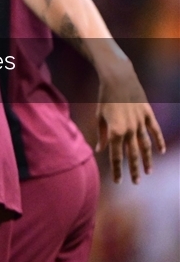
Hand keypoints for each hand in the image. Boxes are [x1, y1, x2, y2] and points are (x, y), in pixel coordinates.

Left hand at [95, 60, 166, 183]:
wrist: (118, 79)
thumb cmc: (104, 98)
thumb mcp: (99, 117)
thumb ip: (102, 135)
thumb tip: (101, 150)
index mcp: (114, 132)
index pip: (116, 156)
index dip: (117, 170)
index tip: (118, 181)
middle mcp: (129, 130)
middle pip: (132, 155)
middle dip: (133, 170)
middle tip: (135, 182)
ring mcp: (140, 123)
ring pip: (146, 146)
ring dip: (147, 160)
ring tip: (148, 172)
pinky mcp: (148, 114)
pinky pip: (154, 131)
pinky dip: (159, 141)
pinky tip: (161, 152)